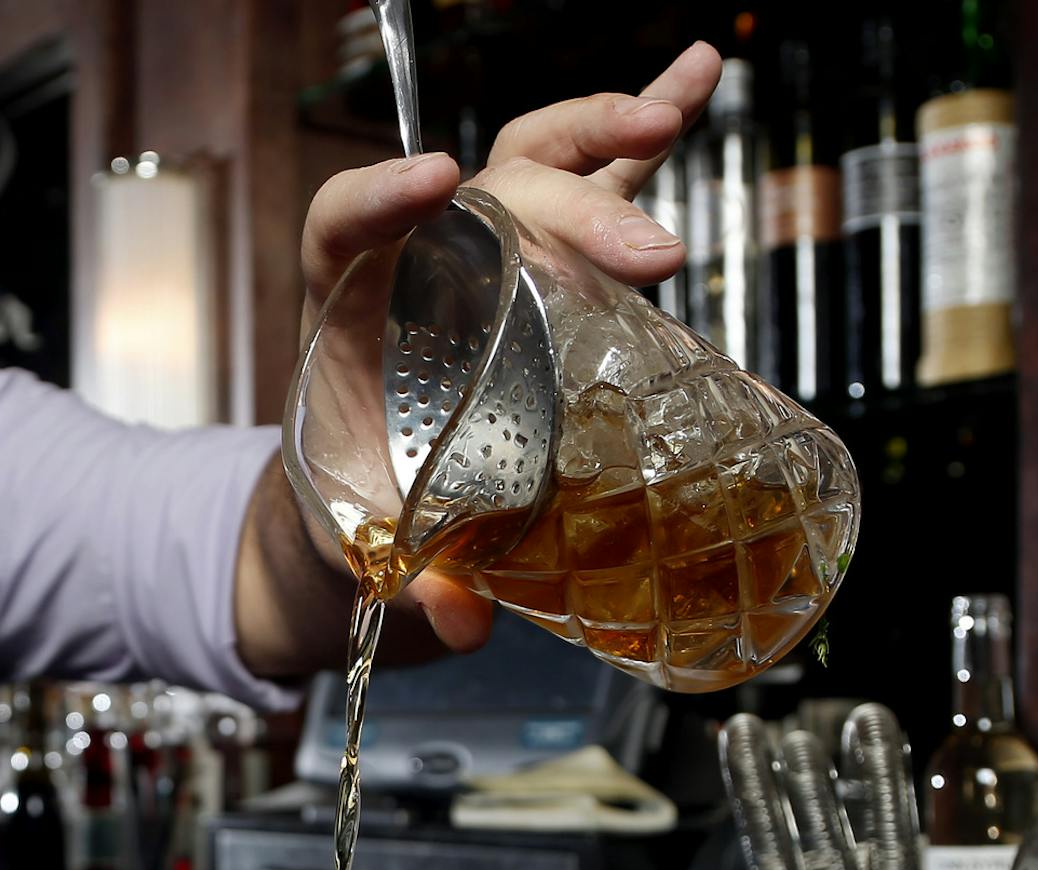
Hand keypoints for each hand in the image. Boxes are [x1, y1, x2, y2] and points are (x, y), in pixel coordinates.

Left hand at [290, 43, 722, 655]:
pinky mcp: (544, 275)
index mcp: (349, 317)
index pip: (341, 226)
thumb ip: (405, 577)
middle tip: (646, 255)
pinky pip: (595, 192)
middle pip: (484, 199)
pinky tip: (696, 82)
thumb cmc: (354, 506)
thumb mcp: (365, 545)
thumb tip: (458, 619)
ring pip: (537, 166)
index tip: (432, 181)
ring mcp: (486, 262)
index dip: (377, 196)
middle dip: (567, 209)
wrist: (369, 507)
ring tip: (673, 109)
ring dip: (606, 133)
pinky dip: (645, 136)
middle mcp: (419, 271)